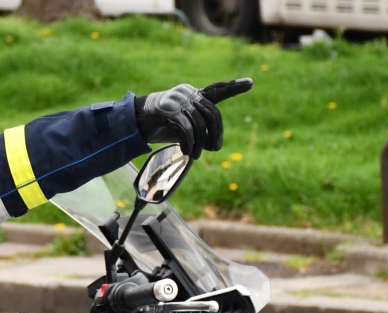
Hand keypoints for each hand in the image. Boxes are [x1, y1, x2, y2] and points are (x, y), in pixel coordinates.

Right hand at [135, 78, 252, 158]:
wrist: (135, 121)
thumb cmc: (161, 125)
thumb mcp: (183, 128)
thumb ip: (200, 132)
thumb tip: (215, 145)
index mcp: (194, 94)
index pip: (217, 90)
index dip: (234, 87)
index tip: (251, 83)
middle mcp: (188, 93)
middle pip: (213, 114)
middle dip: (216, 133)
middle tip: (216, 148)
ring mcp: (178, 99)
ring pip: (200, 123)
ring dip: (200, 144)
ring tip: (196, 155)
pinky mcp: (169, 108)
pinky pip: (186, 128)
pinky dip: (189, 143)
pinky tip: (187, 152)